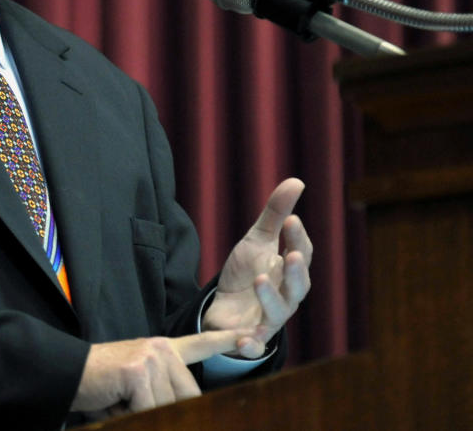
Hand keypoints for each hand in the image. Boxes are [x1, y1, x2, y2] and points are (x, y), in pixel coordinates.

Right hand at [70, 329, 257, 417]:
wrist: (67, 373)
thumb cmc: (102, 387)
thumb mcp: (139, 388)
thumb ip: (165, 393)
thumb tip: (189, 409)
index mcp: (163, 349)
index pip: (201, 343)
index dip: (227, 340)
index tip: (253, 338)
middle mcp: (162, 349)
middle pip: (188, 397)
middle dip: (164, 411)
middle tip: (131, 402)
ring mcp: (152, 357)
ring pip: (169, 408)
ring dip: (144, 414)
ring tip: (120, 402)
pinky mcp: (139, 371)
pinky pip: (149, 410)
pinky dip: (132, 415)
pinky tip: (114, 402)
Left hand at [203, 178, 312, 357]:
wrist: (225, 306)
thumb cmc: (248, 271)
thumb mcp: (258, 239)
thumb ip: (275, 213)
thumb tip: (297, 181)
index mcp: (289, 271)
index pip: (301, 254)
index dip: (298, 239)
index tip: (292, 220)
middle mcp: (286, 296)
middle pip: (297, 286)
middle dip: (295, 272)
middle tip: (290, 255)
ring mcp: (269, 318)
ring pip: (277, 312)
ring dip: (271, 298)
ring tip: (261, 279)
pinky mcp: (250, 336)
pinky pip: (254, 345)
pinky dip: (251, 345)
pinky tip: (245, 341)